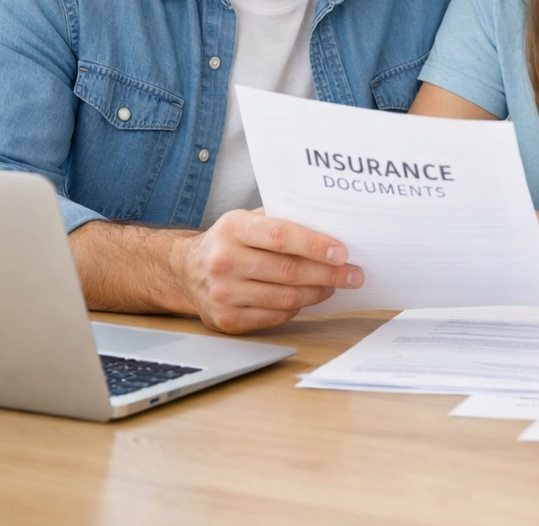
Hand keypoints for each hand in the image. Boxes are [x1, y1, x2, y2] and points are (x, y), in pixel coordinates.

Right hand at [174, 208, 362, 333]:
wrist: (185, 271)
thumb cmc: (228, 241)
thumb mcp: (247, 220)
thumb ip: (282, 220)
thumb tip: (331, 227)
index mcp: (232, 229)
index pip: (282, 236)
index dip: (315, 245)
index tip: (342, 252)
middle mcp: (224, 261)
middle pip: (289, 271)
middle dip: (329, 274)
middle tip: (353, 274)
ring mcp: (223, 294)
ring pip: (286, 298)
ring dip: (318, 293)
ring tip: (334, 285)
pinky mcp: (227, 320)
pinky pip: (275, 317)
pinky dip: (297, 308)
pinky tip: (307, 298)